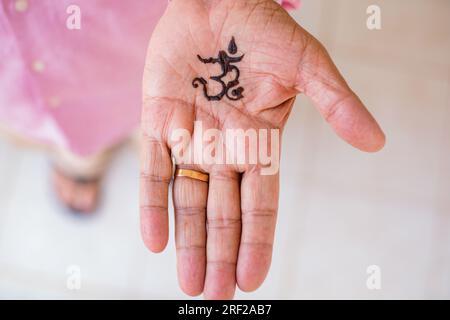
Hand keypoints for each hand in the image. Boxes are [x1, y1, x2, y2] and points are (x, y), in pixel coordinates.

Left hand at [140, 0, 384, 298]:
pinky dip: (152, 205)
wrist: (215, 1)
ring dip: (188, 242)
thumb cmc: (262, 30)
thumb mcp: (307, 65)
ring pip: (188, 201)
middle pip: (222, 213)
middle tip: (215, 295)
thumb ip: (336, 103)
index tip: (251, 279)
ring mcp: (190, 139)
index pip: (260, 204)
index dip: (257, 242)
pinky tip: (155, 242)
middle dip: (219, 254)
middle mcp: (224, 149)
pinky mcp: (158, 123)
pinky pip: (152, 171)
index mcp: (259, 143)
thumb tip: (376, 141)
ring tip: (190, 284)